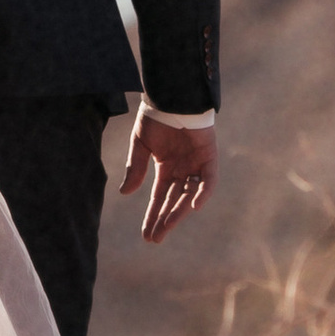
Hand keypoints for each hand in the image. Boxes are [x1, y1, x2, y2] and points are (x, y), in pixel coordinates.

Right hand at [120, 110, 215, 244]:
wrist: (172, 96)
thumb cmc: (155, 117)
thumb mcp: (140, 145)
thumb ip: (135, 168)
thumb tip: (125, 193)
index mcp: (166, 168)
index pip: (159, 198)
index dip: (153, 216)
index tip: (146, 235)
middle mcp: (182, 170)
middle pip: (174, 201)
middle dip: (165, 220)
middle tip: (155, 239)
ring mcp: (196, 165)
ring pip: (189, 195)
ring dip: (179, 211)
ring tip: (167, 227)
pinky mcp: (209, 157)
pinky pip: (208, 180)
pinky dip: (202, 193)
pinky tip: (193, 206)